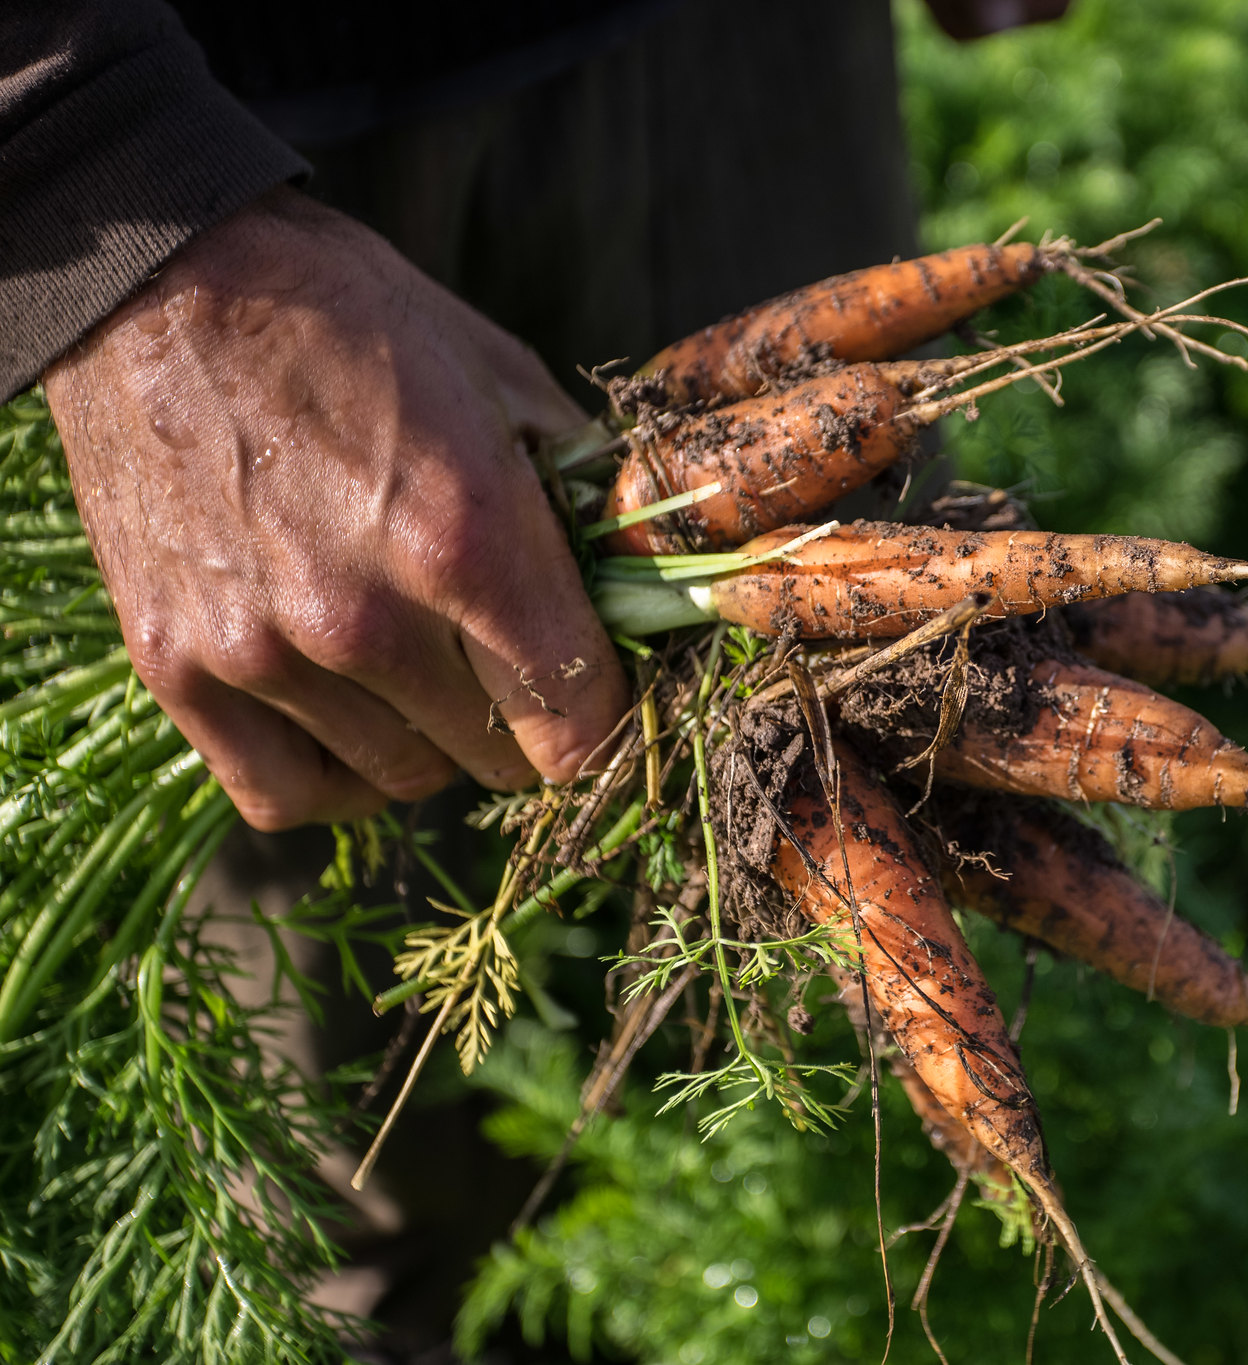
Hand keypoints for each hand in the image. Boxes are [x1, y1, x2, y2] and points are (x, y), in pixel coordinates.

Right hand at [44, 187, 629, 830]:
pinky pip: (285, 795)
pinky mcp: (176, 669)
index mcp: (467, 541)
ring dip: (427, 739)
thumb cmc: (351, 321)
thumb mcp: (501, 376)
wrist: (162, 284)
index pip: (578, 725)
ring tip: (416, 665)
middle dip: (519, 719)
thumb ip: (578, 489)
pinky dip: (331, 776)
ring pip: (401, 779)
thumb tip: (640, 572)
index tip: (594, 684)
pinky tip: (346, 721)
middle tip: (499, 657)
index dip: (602, 713)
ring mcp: (262, 653)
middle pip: (496, 761)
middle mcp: (365, 618)